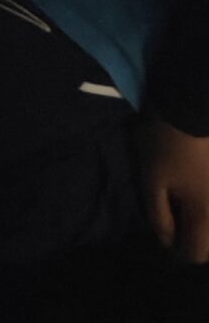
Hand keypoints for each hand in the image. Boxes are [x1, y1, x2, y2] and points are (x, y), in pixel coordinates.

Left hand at [143, 120, 208, 262]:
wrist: (191, 102)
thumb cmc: (167, 142)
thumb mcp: (152, 178)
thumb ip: (158, 215)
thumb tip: (166, 239)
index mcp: (206, 214)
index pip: (195, 253)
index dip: (176, 250)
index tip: (164, 234)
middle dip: (193, 237)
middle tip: (174, 218)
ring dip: (202, 221)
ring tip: (184, 201)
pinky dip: (205, 203)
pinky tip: (194, 186)